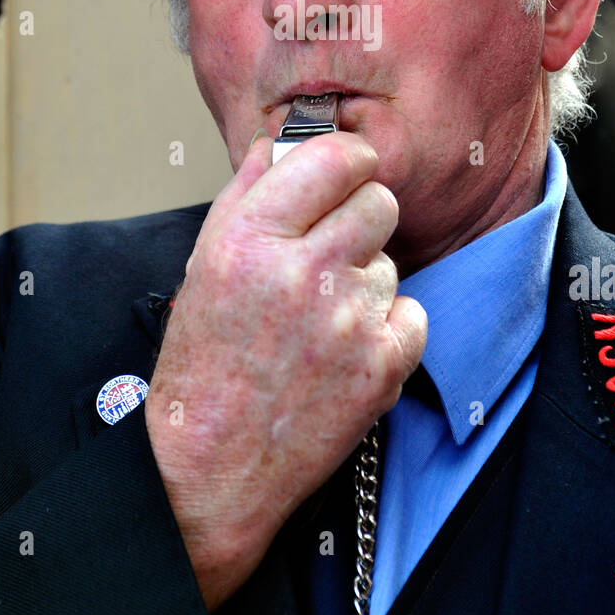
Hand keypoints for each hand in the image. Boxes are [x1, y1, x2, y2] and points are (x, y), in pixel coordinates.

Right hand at [144, 130, 426, 610]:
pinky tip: (347, 348)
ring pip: (391, 261)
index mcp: (252, 238)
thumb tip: (276, 147)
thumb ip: (243, 196)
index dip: (350, 159)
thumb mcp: (203, 267)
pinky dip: (388, 328)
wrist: (210, 468)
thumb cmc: (202, 367)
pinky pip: (412, 312)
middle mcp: (302, 272)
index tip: (348, 170)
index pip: (337, 158)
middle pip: (379, 201)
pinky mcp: (382, 367)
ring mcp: (348, 320)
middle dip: (360, 218)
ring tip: (322, 318)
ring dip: (365, 280)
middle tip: (332, 249)